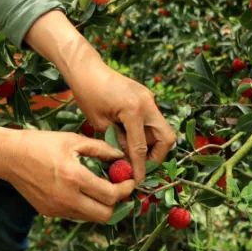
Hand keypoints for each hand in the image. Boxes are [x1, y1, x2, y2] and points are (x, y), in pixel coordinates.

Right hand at [0, 124, 134, 221]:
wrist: (9, 156)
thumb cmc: (40, 143)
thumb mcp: (72, 140)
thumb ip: (100, 149)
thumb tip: (120, 156)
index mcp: (74, 177)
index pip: (111, 195)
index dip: (125, 190)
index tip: (130, 181)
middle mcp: (67, 198)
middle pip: (105, 215)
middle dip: (116, 204)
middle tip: (118, 189)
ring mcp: (57, 208)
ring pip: (90, 217)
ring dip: (100, 205)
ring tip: (99, 187)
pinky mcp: (49, 212)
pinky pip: (74, 214)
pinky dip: (83, 205)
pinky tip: (79, 189)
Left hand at [22, 10, 176, 182]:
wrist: (86, 68)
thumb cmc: (87, 93)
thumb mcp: (99, 123)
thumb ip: (116, 142)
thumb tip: (127, 161)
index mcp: (134, 111)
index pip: (141, 148)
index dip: (140, 168)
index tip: (137, 182)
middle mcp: (147, 104)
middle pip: (166, 138)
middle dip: (156, 155)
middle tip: (140, 165)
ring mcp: (149, 98)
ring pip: (161, 129)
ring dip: (150, 143)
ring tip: (128, 148)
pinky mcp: (145, 96)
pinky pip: (152, 120)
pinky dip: (144, 131)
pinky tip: (126, 134)